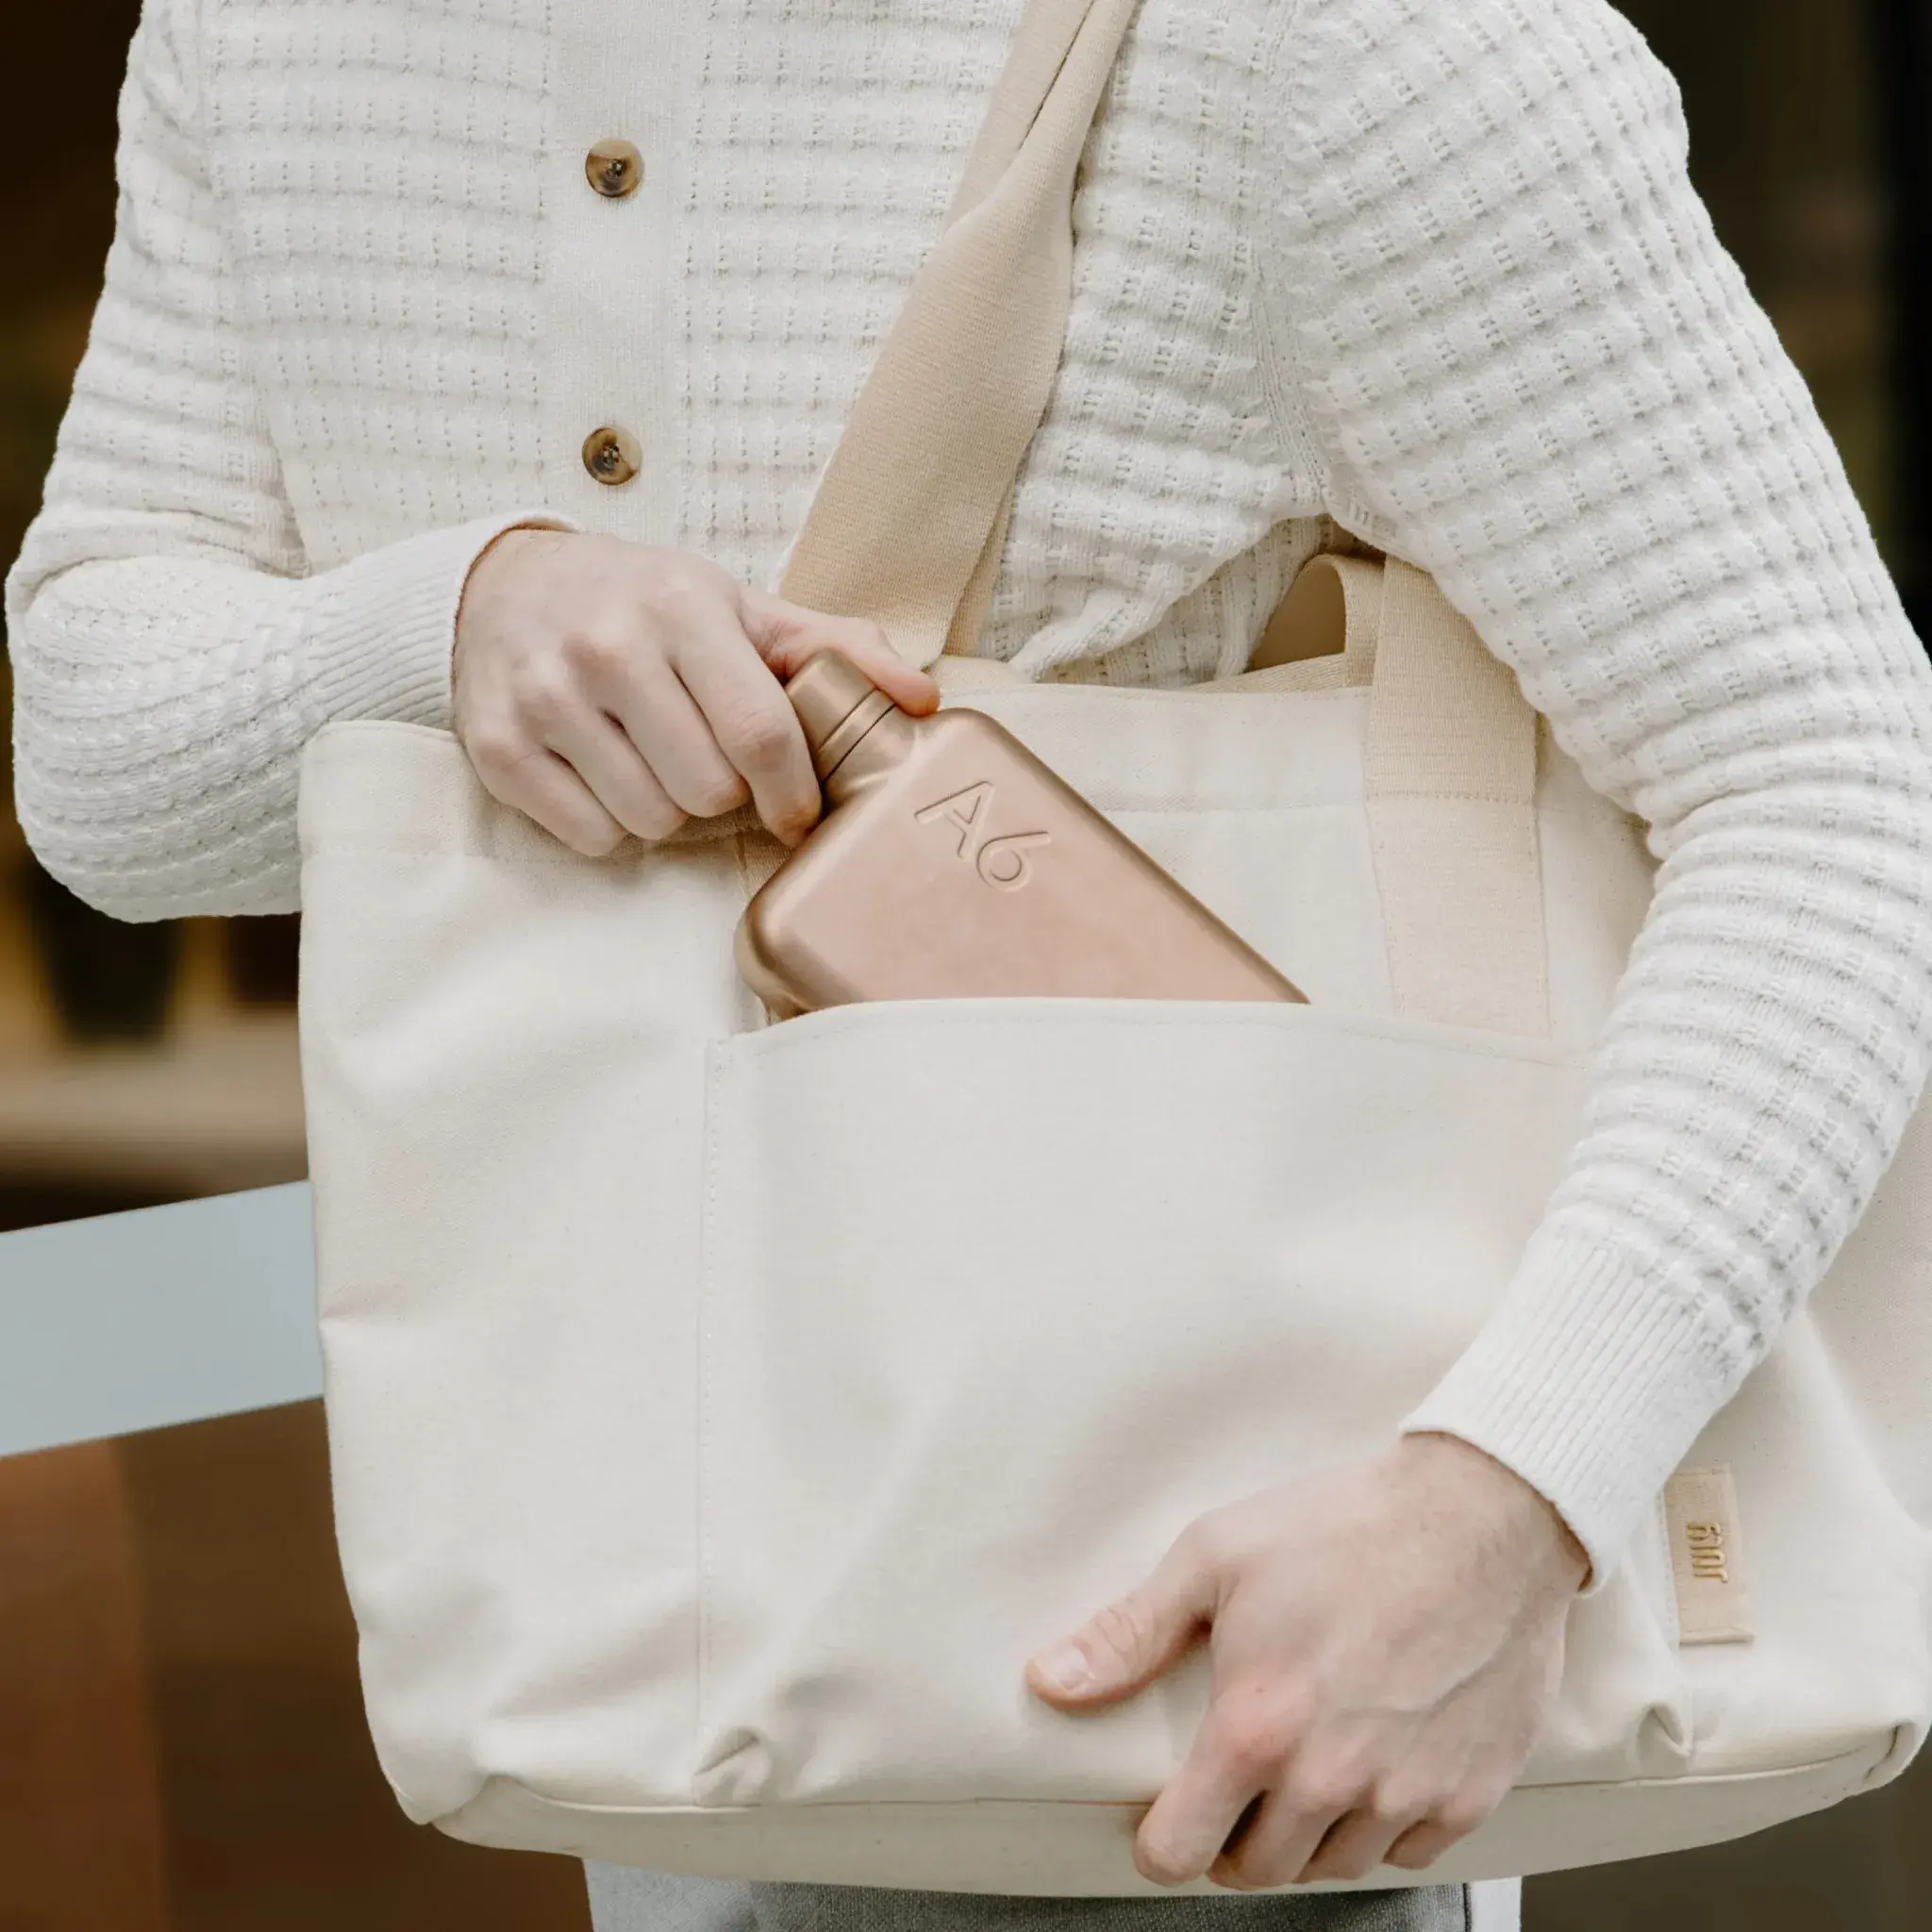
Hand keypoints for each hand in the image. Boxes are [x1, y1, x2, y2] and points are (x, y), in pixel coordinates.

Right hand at [451, 526, 939, 854]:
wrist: (505, 586)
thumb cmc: (643, 604)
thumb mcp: (737, 608)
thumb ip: (834, 648)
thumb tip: (924, 699)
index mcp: (679, 606)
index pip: (761, 733)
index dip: (792, 790)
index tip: (797, 810)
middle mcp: (606, 647)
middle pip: (708, 791)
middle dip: (724, 792)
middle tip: (707, 758)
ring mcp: (544, 698)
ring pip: (650, 822)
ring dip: (667, 809)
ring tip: (652, 758)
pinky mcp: (496, 746)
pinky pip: (591, 835)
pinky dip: (609, 822)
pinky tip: (604, 772)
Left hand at [1023, 1432, 1588, 1889]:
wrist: (1483, 1515)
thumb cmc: (1346, 1525)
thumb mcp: (1216, 1556)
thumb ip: (1130, 1633)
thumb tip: (1051, 1681)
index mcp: (1258, 1728)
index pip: (1181, 1851)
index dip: (1160, 1840)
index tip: (1165, 1812)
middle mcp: (1331, 1780)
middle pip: (1256, 1869)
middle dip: (1232, 1834)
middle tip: (1237, 1772)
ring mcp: (1407, 1794)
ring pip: (1331, 1865)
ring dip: (1306, 1831)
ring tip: (1302, 1760)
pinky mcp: (1471, 1793)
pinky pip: (1408, 1850)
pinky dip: (1383, 1822)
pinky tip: (1372, 1759)